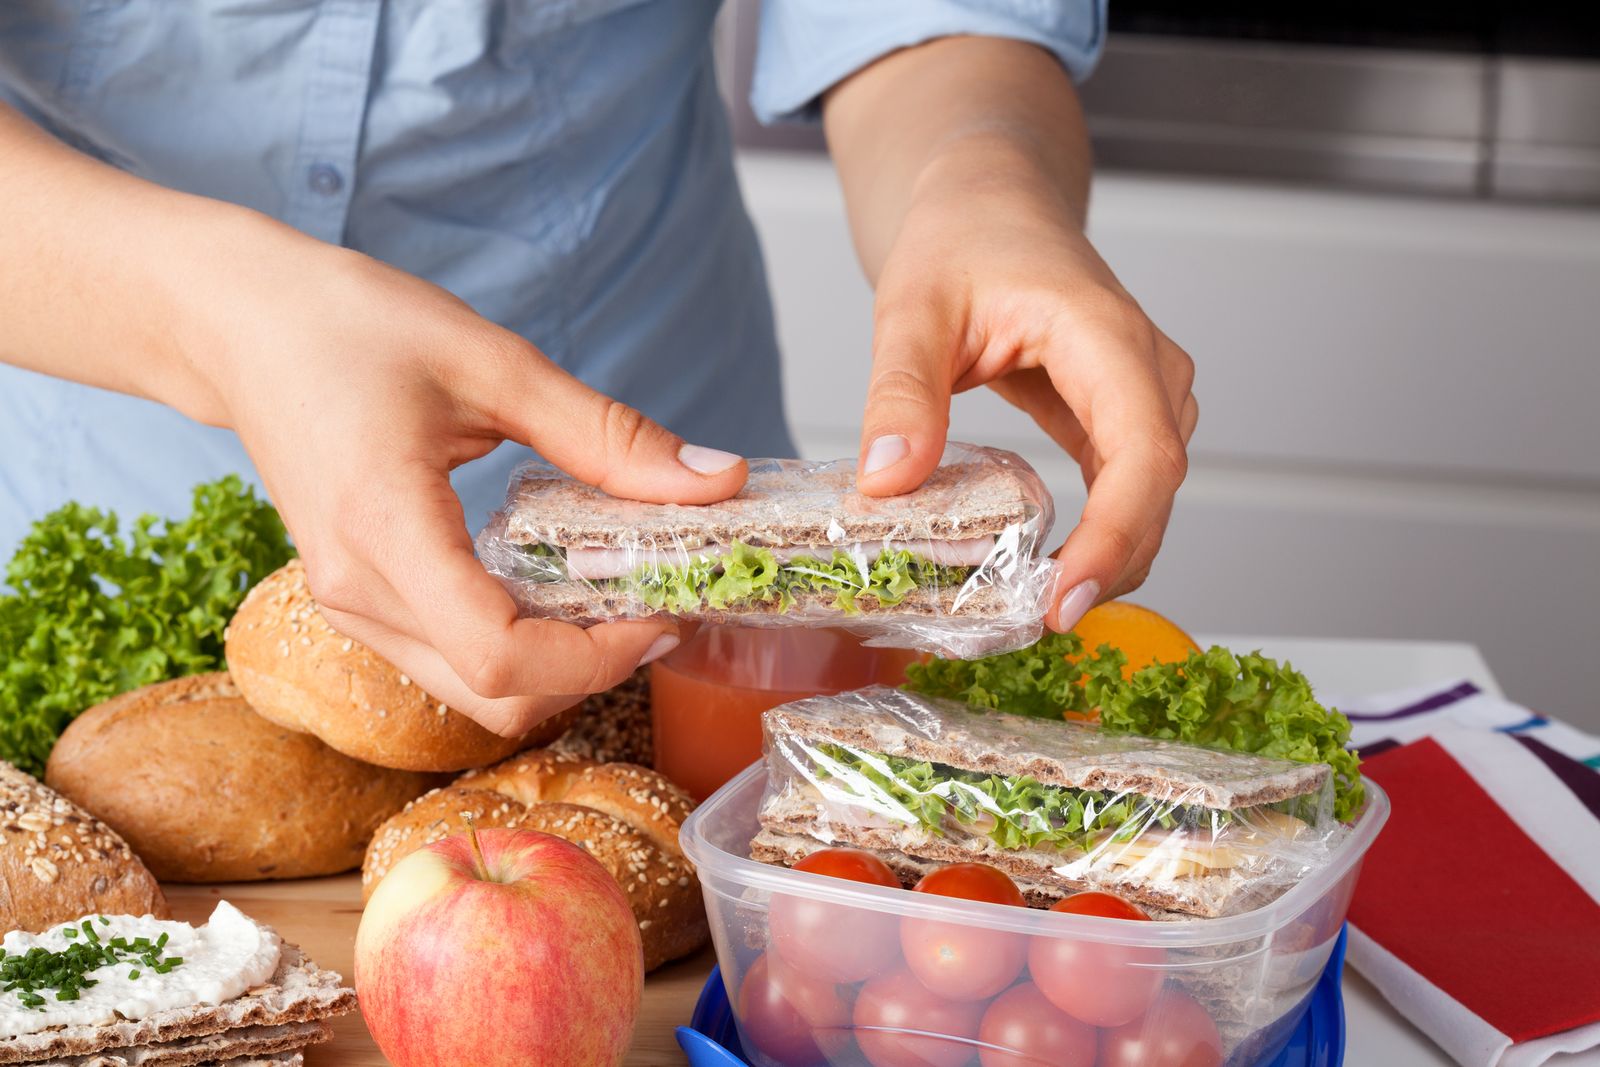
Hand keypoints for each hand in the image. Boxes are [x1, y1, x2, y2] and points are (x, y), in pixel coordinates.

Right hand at [189, 223, 746, 734]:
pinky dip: (514, 643)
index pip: (502, 658)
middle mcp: (357, 590)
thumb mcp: (493, 363)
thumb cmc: (351, 325)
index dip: (599, 658)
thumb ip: (607, 434)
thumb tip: (718, 480)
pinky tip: (552, 584)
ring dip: (555, 663)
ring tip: (612, 591)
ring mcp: (347, 605)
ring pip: (472, 691)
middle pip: (495, 698)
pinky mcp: (353, 599)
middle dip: (590, 670)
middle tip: (652, 602)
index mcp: (386, 531)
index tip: (660, 610)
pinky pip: (446, 658)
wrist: (241, 325)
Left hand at [853, 143, 1196, 629]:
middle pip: (1155, 490)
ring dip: (1107, 558)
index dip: (1115, 537)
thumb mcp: (911, 308)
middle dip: (1108, 566)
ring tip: (1037, 609)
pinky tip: (1048, 574)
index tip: (1066, 600)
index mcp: (1105, 335)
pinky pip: (1126, 490)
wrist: (990, 201)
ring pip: (1149, 498)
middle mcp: (1146, 369)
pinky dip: (1095, 537)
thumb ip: (901, 392)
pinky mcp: (1120, 416)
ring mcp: (1143, 395)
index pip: (1143, 453)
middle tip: (1036, 625)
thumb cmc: (960, 237)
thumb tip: (888, 481)